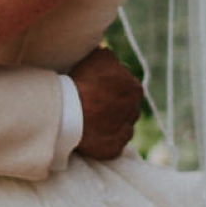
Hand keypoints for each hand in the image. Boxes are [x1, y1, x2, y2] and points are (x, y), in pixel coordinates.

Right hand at [70, 46, 143, 161]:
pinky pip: (110, 145)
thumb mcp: (99, 56)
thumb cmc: (84, 81)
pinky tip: (89, 134)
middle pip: (124, 108)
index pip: (126, 87)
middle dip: (112, 107)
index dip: (111, 87)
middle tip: (92, 104)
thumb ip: (110, 57)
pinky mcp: (114, 150)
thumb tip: (110, 59)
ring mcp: (125, 133)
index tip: (97, 89)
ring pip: (119, 127)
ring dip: (108, 124)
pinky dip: (102, 141)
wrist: (70, 111)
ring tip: (88, 121)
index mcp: (135, 89)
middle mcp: (134, 112)